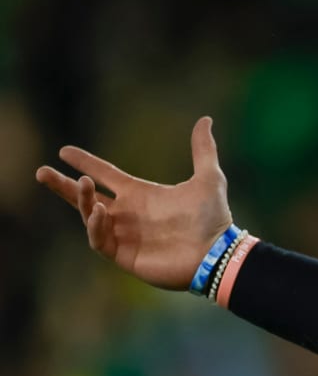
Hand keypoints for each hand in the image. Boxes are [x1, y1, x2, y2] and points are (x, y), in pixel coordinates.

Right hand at [35, 117, 233, 291]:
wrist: (218, 252)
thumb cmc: (214, 218)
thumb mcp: (208, 178)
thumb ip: (203, 149)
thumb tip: (205, 119)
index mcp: (141, 194)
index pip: (106, 175)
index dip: (86, 163)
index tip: (64, 151)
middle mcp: (128, 213)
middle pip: (86, 197)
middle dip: (62, 185)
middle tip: (40, 171)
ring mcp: (125, 235)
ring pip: (89, 216)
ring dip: (83, 201)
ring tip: (84, 184)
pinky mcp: (125, 255)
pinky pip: (99, 240)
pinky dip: (95, 226)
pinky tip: (101, 211)